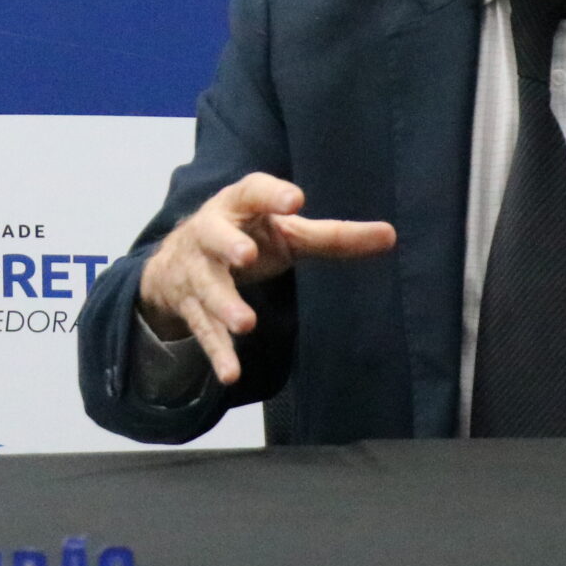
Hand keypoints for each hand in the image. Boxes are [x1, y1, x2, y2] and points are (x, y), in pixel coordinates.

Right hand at [136, 173, 395, 384]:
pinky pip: (203, 330)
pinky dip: (217, 352)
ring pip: (208, 287)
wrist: (174, 265)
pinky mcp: (190, 307)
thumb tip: (391, 236)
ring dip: (225, 305)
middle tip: (248, 256)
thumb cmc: (245, 238)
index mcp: (238, 207)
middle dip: (229, 245)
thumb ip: (332, 235)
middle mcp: (210, 234)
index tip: (296, 201)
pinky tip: (231, 374)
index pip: (252, 192)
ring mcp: (196, 272)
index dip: (271, 195)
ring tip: (247, 324)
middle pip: (214, 236)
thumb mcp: (285, 232)